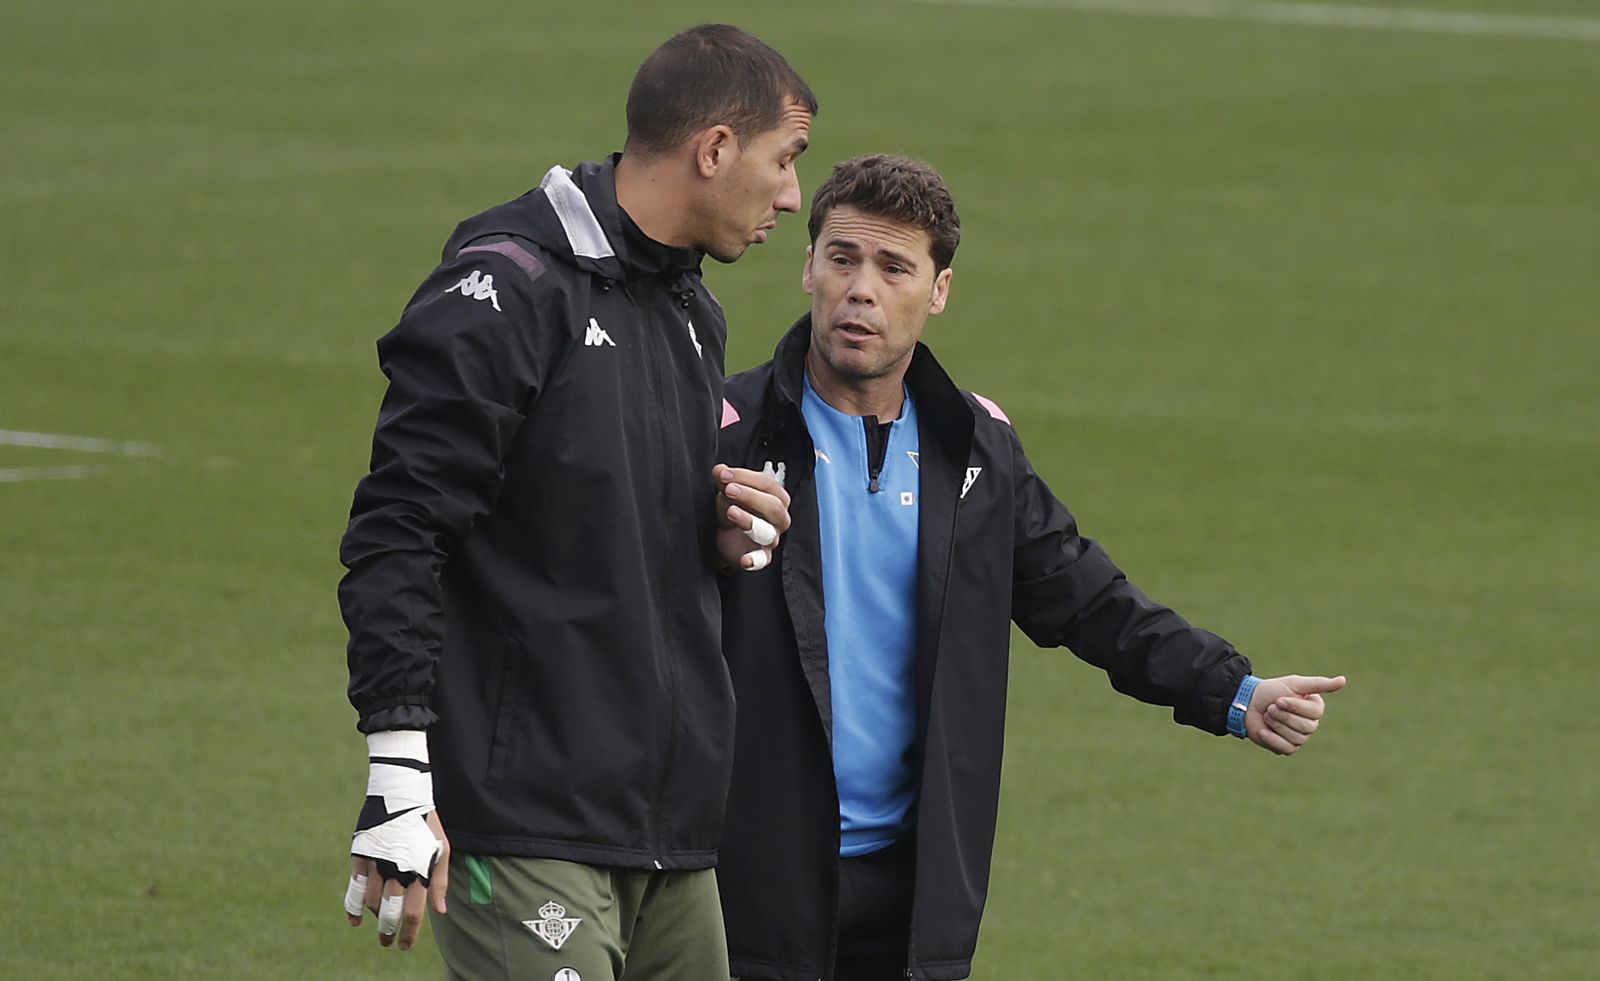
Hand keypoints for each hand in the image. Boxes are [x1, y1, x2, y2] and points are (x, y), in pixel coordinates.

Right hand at [347, 811, 449, 949]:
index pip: (413, 913)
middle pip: (390, 913)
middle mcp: (397, 870)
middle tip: (386, 943)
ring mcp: (377, 863)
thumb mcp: (442, 850)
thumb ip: (441, 882)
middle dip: (388, 932)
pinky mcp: (361, 856)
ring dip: (375, 917)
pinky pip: (354, 889)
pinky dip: (353, 908)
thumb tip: (440, 911)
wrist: (402, 795)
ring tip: (378, 923)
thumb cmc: (427, 825)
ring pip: (372, 902)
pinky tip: (355, 920)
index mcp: (420, 870)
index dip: (408, 934)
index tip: (404, 946)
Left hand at [713, 464, 791, 570]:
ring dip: (749, 521)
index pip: (768, 484)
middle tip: (729, 490)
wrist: (728, 536)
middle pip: (773, 506)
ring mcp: (771, 539)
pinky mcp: (761, 556)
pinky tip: (744, 559)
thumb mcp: (728, 492)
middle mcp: (779, 519)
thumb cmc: (734, 508)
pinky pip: (762, 560)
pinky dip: (754, 560)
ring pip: (767, 532)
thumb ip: (725, 480)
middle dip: (750, 496)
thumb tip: (719, 470)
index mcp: (777, 498)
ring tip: (731, 512)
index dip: (746, 477)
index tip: (724, 474)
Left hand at [1245, 674, 1346, 755]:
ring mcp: (1299, 737)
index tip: (1279, 699)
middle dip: (1284, 716)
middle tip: (1270, 707)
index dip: (1295, 707)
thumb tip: (1343, 680)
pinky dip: (1273, 739)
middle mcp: (1310, 723)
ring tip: (1267, 715)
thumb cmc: (1270, 691)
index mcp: (1314, 707)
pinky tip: (1262, 731)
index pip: (1315, 713)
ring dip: (1277, 725)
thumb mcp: (1294, 684)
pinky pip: (1287, 749)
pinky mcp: (1286, 747)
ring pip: (1297, 738)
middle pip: (1307, 727)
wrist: (1246, 703)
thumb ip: (1319, 684)